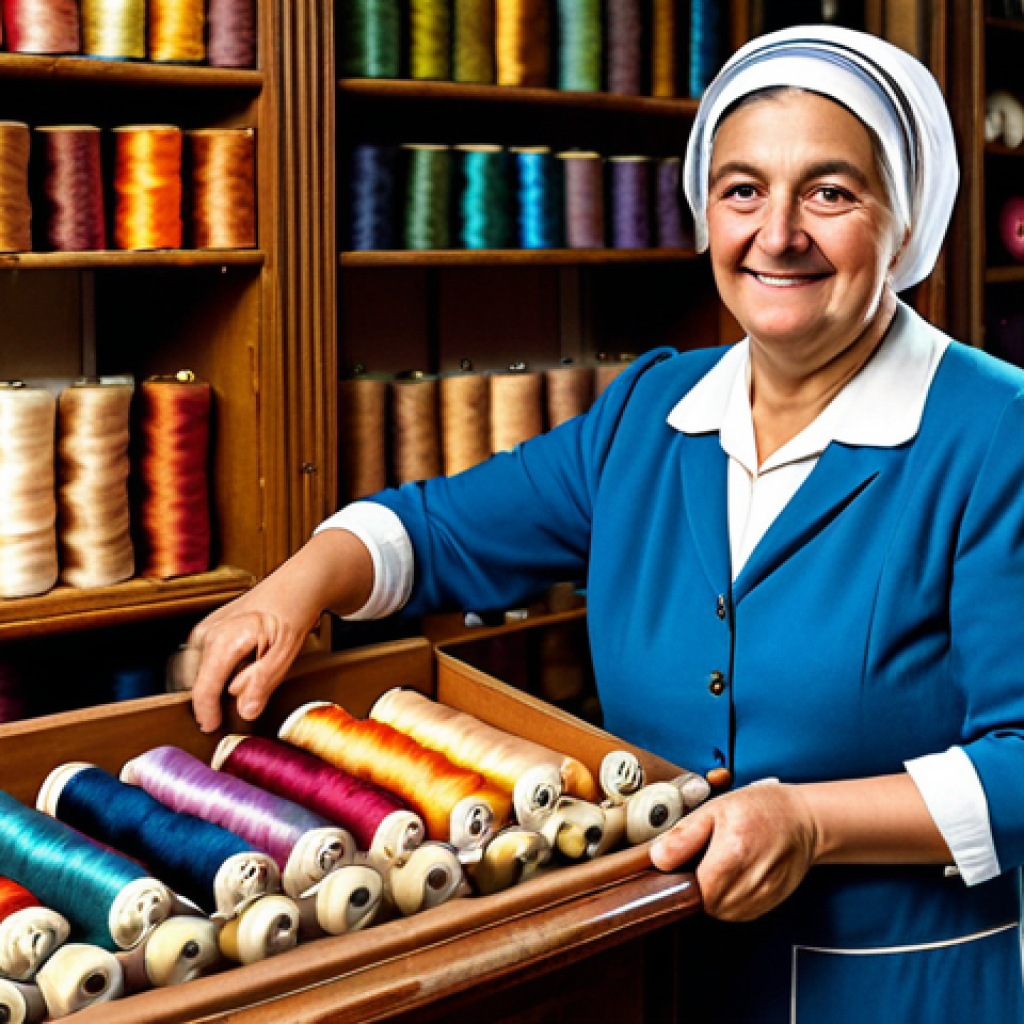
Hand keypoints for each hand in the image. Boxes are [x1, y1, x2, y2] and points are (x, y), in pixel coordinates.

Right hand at [186, 530, 373, 731]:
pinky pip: (199, 660)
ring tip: (242, 677)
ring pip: (195, 672)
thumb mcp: (285, 653)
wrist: (293, 586)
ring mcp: (204, 628)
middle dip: (211, 698)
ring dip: (211, 684)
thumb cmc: (291, 615)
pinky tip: (235, 668)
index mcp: (224, 639)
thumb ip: (262, 683)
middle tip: (235, 702)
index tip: (213, 727)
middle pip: (196, 682)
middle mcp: (208, 632)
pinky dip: (212, 672)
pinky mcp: (205, 628)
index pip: (203, 688)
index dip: (207, 713)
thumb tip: (245, 711)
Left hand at [649, 782, 817, 921]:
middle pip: (705, 903)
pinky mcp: (768, 905)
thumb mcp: (715, 808)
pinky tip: (736, 872)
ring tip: (723, 862)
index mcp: (733, 853)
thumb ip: (683, 835)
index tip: (683, 862)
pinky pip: (737, 912)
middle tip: (705, 857)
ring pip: (720, 911)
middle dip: (697, 884)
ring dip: (713, 892)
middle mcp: (750, 881)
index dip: (681, 878)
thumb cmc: (761, 808)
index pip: (692, 890)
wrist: (802, 820)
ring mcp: (762, 897)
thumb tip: (657, 858)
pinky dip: (730, 897)